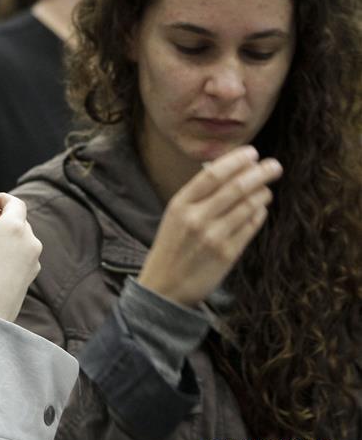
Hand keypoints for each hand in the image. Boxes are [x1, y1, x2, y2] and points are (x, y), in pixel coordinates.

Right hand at [0, 193, 41, 321]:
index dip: (1, 200)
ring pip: (20, 238)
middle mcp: (29, 241)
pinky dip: (10, 251)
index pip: (15, 203)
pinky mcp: (31, 276)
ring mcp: (33, 260)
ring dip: (3, 236)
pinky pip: (22, 255)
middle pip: (17, 220)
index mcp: (13, 228)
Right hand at [138, 146, 281, 306]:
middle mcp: (196, 218)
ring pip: (248, 206)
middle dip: (259, 173)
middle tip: (274, 165)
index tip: (252, 153)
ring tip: (266, 189)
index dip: (236, 161)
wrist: (164, 286)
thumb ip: (199, 195)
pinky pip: (251, 226)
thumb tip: (233, 171)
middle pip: (236, 187)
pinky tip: (259, 209)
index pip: (213, 174)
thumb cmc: (172, 246)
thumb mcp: (175, 216)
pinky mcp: (227, 254)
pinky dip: (259, 214)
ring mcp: (213, 237)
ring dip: (262, 193)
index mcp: (180, 204)